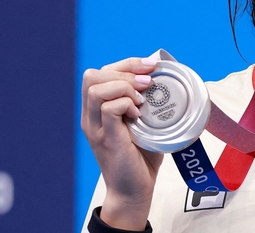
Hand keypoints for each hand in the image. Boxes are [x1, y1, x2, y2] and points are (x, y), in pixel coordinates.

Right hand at [81, 57, 163, 229]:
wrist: (134, 190)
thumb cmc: (141, 157)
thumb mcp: (143, 123)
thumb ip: (146, 102)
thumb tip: (164, 79)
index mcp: (97, 109)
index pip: (100, 72)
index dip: (127, 63)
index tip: (151, 67)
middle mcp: (90, 116)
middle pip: (92, 75)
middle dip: (125, 71)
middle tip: (147, 84)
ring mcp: (96, 128)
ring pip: (96, 89)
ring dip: (125, 87)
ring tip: (141, 101)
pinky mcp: (106, 139)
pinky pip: (108, 109)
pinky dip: (126, 105)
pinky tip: (138, 115)